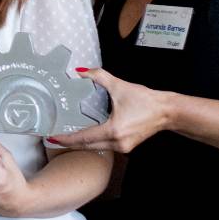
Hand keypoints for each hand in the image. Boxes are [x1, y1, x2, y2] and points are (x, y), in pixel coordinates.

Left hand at [46, 68, 170, 154]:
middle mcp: (117, 143)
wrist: (167, 111)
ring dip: (81, 143)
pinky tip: (84, 136)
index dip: (66, 138)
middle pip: (87, 146)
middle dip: (69, 143)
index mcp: (113, 131)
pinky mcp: (127, 146)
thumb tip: (80, 71)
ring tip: (65, 137)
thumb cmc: (146, 100)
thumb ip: (98, 76)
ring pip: (95, 148)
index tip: (51, 137)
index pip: (83, 138)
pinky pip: (104, 147)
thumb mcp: (119, 86)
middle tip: (52, 138)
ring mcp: (123, 147)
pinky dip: (92, 142)